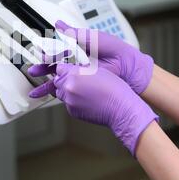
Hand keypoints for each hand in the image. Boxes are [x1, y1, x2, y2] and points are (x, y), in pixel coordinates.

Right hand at [32, 20, 153, 94]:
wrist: (128, 67)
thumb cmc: (114, 49)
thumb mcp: (93, 38)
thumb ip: (74, 33)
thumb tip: (59, 24)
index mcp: (77, 46)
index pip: (57, 48)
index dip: (48, 50)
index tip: (39, 52)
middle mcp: (75, 59)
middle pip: (53, 62)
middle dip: (42, 66)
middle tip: (34, 68)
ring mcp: (77, 71)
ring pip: (56, 75)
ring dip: (44, 78)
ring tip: (33, 81)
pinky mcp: (80, 82)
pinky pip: (64, 86)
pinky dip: (53, 90)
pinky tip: (43, 92)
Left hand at [33, 63, 158, 155]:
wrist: (120, 108)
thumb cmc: (113, 88)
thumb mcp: (96, 70)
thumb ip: (79, 69)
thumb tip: (67, 70)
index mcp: (74, 74)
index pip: (59, 68)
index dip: (65, 68)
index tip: (67, 69)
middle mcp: (68, 87)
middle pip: (58, 81)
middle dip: (64, 80)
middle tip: (77, 80)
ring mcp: (69, 101)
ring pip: (61, 93)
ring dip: (68, 90)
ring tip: (83, 90)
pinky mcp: (72, 112)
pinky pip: (68, 103)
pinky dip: (73, 101)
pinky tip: (86, 99)